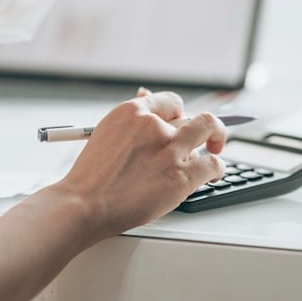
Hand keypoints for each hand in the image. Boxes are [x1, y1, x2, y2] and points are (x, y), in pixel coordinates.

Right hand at [58, 91, 225, 238]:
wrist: (83, 204)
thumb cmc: (92, 175)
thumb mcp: (106, 133)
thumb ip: (133, 119)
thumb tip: (147, 96)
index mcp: (133, 111)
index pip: (171, 102)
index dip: (180, 114)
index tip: (182, 123)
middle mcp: (154, 125)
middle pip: (193, 115)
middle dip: (202, 126)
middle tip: (207, 136)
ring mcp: (170, 150)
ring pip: (208, 130)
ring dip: (214, 140)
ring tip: (213, 150)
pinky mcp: (181, 176)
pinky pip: (213, 163)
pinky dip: (217, 168)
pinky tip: (214, 174)